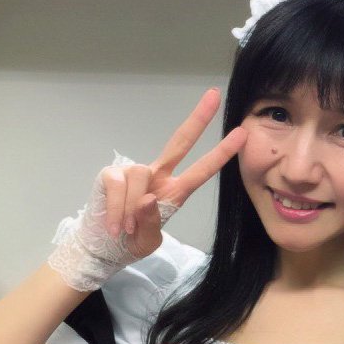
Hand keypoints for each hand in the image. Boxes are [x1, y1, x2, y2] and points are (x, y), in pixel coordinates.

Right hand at [103, 87, 246, 250]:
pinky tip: (114, 226)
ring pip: (141, 177)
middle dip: (198, 120)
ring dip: (132, 208)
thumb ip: (151, 222)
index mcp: (174, 191)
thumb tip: (148, 198)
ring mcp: (133, 172)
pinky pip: (118, 186)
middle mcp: (157, 175)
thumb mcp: (147, 240)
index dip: (220, 153)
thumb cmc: (130, 242)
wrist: (102, 248)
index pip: (201, 170)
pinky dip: (116, 209)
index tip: (241, 134)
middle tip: (214, 96)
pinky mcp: (111, 174)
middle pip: (179, 143)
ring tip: (126, 228)